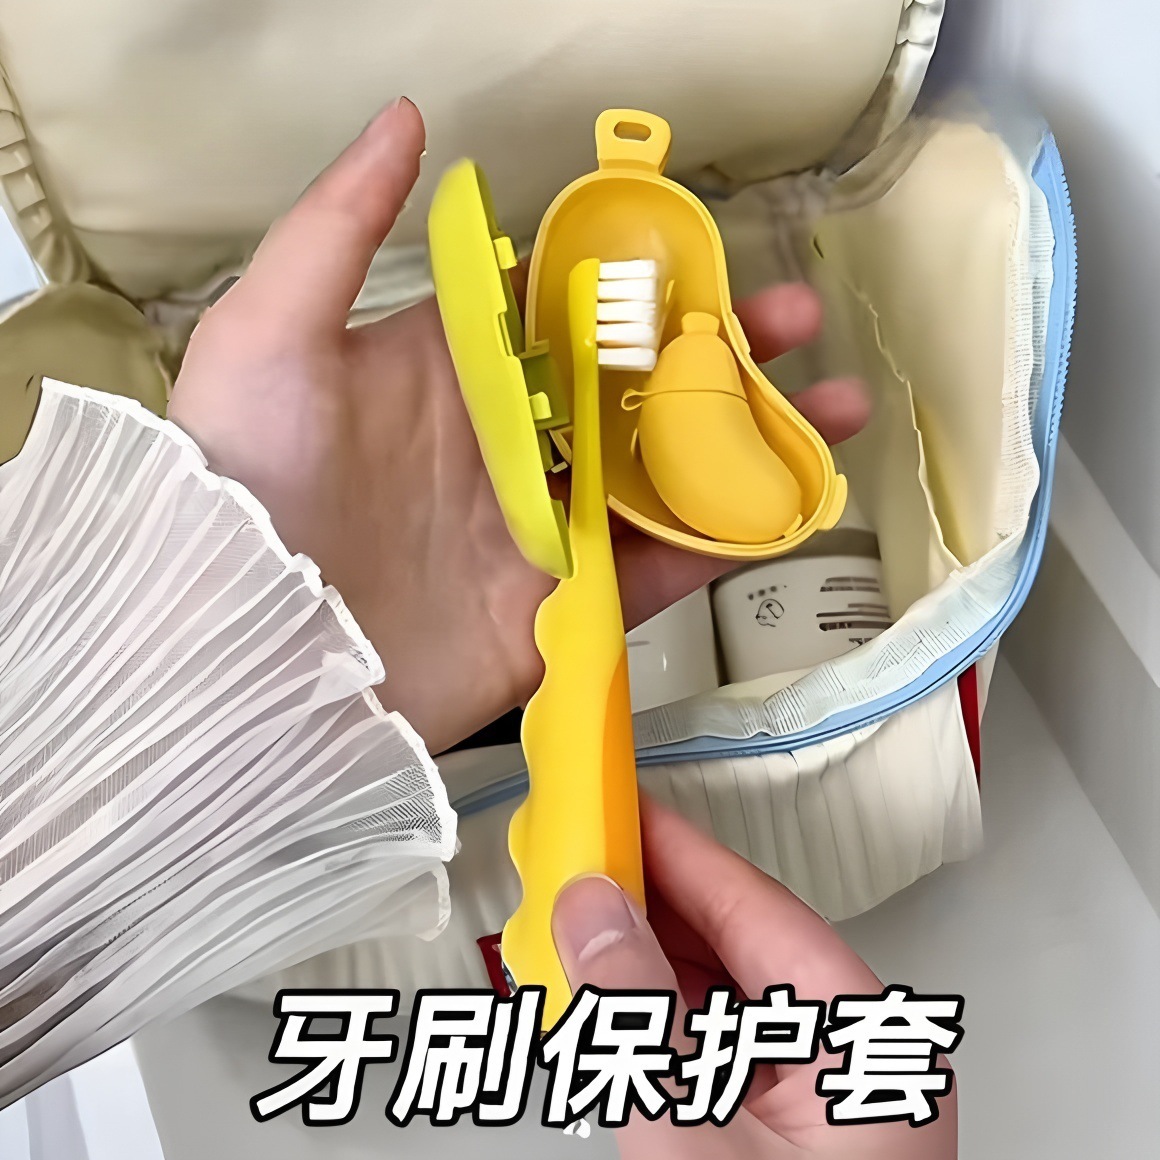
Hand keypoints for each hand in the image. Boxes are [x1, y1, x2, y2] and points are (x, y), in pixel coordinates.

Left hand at [169, 98, 868, 754]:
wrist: (255, 657)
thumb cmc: (246, 486)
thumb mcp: (269, 335)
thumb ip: (339, 228)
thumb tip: (407, 121)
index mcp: (456, 371)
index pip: (565, 310)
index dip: (636, 278)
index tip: (701, 254)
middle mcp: (512, 443)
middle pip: (637, 385)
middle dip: (721, 350)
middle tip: (795, 323)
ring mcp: (548, 525)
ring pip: (669, 469)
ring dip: (753, 437)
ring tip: (832, 407)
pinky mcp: (569, 603)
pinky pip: (665, 563)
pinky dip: (730, 534)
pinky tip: (792, 499)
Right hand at [553, 800, 957, 1157]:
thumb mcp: (695, 1140)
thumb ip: (639, 1016)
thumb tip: (593, 910)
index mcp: (861, 1045)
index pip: (755, 909)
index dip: (677, 851)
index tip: (619, 809)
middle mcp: (846, 1066)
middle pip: (734, 947)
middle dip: (645, 904)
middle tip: (576, 862)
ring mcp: (809, 1108)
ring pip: (713, 1000)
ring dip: (635, 964)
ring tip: (568, 924)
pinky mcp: (770, 1142)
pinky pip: (704, 1054)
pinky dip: (643, 1026)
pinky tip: (593, 1007)